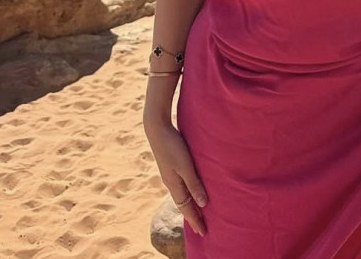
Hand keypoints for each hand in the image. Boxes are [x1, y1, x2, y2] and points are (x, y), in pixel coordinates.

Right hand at [143, 113, 208, 237]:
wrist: (157, 128)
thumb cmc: (173, 146)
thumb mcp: (185, 166)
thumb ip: (194, 184)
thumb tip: (203, 204)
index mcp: (173, 185)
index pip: (186, 209)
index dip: (195, 220)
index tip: (203, 232)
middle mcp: (171, 182)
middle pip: (183, 204)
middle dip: (193, 216)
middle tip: (202, 228)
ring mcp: (170, 174)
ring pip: (182, 195)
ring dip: (191, 205)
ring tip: (199, 212)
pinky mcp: (172, 165)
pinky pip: (182, 185)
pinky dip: (188, 192)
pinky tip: (192, 189)